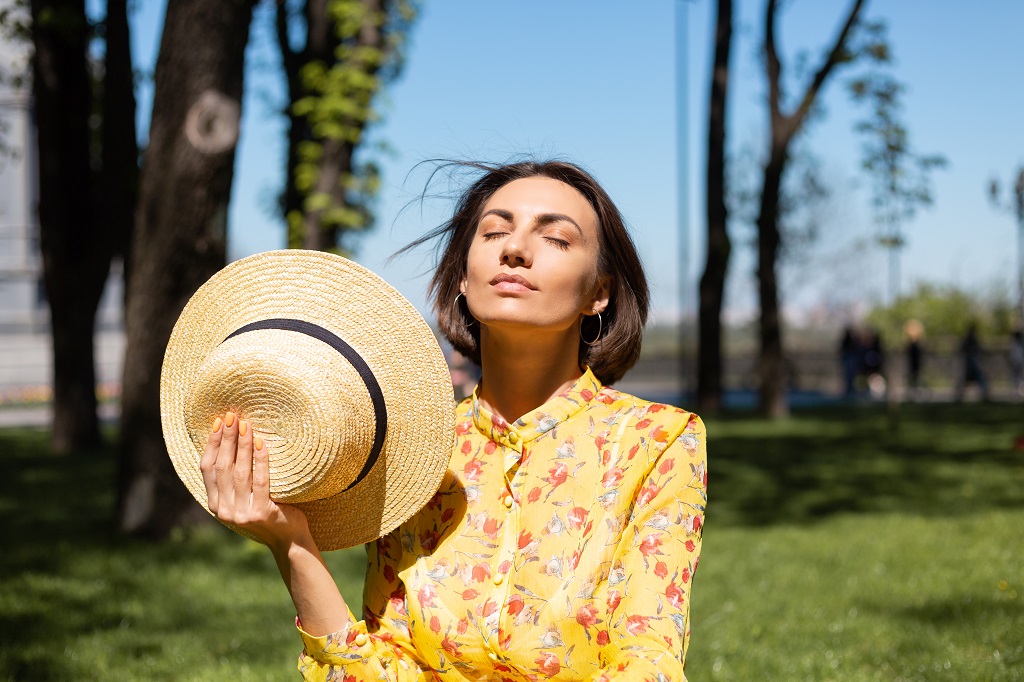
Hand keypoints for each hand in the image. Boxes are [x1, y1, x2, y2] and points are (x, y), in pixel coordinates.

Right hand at [200, 411, 312, 552]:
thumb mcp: (244, 498)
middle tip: (232, 416)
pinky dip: (261, 460)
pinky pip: (261, 481)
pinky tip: (261, 443)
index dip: (212, 444)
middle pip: (222, 467)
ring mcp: (241, 513)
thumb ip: (233, 480)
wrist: (289, 540)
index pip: (207, 469)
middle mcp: (224, 511)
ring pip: (240, 473)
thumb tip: (229, 441)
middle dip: (227, 439)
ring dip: (242, 446)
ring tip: (246, 425)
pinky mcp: (261, 513)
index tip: (218, 423)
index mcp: (216, 505)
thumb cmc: (268, 511)